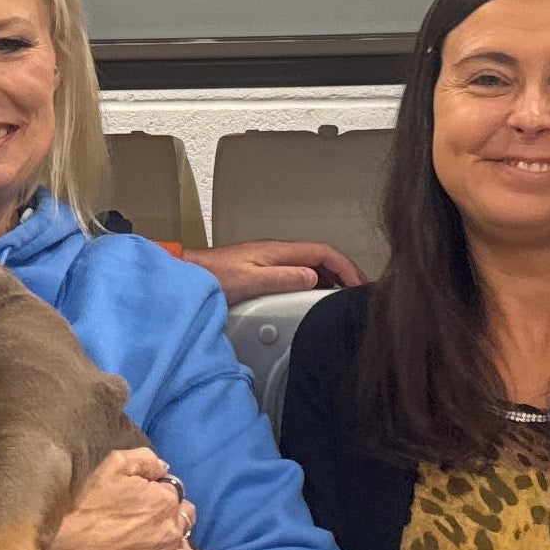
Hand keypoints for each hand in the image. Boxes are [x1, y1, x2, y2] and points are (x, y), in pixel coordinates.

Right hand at [49, 449, 202, 549]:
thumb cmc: (82, 508)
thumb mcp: (111, 466)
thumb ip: (144, 460)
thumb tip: (163, 468)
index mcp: (164, 501)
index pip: (178, 498)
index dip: (161, 501)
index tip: (143, 508)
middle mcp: (171, 532)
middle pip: (187, 528)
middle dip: (173, 529)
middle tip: (148, 533)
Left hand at [179, 239, 364, 298]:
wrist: (190, 275)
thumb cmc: (212, 277)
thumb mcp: (250, 281)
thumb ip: (283, 278)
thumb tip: (313, 279)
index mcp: (279, 251)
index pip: (324, 252)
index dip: (346, 267)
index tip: (359, 284)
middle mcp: (278, 253)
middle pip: (322, 258)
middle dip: (344, 273)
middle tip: (359, 292)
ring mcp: (272, 261)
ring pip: (312, 266)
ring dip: (331, 279)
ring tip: (344, 297)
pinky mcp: (265, 271)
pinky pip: (299, 273)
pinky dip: (315, 284)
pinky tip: (316, 298)